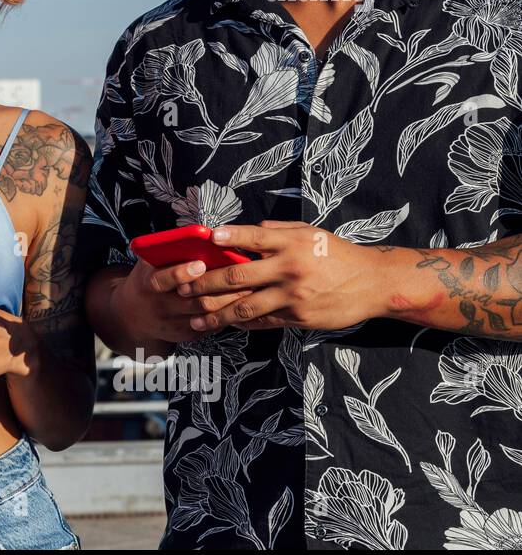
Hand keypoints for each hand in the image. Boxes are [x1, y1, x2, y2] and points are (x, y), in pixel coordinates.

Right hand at [109, 256, 250, 346]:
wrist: (132, 316)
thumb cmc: (147, 280)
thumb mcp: (148, 264)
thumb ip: (167, 252)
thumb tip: (199, 237)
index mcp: (147, 283)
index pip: (162, 279)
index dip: (182, 272)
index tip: (200, 263)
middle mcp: (159, 306)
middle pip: (193, 300)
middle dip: (218, 288)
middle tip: (240, 276)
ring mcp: (173, 324)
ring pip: (207, 314)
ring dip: (229, 301)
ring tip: (248, 288)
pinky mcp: (185, 335)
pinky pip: (211, 325)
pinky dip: (227, 314)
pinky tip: (240, 303)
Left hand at [179, 220, 383, 331]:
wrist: (372, 283)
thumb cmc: (336, 253)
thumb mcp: (309, 233)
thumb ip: (277, 230)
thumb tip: (245, 231)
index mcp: (291, 243)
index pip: (253, 236)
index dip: (228, 236)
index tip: (207, 238)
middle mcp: (288, 268)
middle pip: (237, 275)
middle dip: (205, 283)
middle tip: (183, 287)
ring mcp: (292, 296)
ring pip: (244, 307)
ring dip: (216, 313)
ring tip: (195, 317)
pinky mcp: (298, 317)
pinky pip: (263, 322)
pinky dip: (241, 323)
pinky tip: (225, 324)